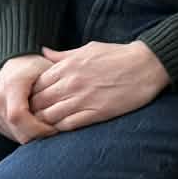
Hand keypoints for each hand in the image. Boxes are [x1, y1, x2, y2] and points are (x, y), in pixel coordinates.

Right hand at [0, 54, 57, 143]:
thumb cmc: (37, 67)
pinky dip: (25, 132)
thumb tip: (65, 115)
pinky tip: (35, 123)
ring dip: (33, 135)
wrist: (15, 63)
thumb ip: (56, 90)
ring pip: (15, 135)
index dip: (38, 128)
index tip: (54, 129)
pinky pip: (11, 134)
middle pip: (17, 130)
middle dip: (39, 134)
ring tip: (47, 124)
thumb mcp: (49, 72)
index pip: (18, 116)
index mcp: (10, 86)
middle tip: (55, 130)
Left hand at [26, 39, 169, 131]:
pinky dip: (59, 129)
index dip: (30, 94)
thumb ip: (62, 55)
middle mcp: (71, 83)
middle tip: (32, 117)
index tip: (31, 100)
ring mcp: (83, 99)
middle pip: (38, 102)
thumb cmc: (118, 55)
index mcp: (67, 66)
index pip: (35, 85)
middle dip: (33, 110)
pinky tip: (59, 129)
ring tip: (43, 126)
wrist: (147, 65)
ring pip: (49, 116)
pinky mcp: (96, 113)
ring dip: (44, 123)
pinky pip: (68, 125)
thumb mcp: (88, 48)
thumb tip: (43, 52)